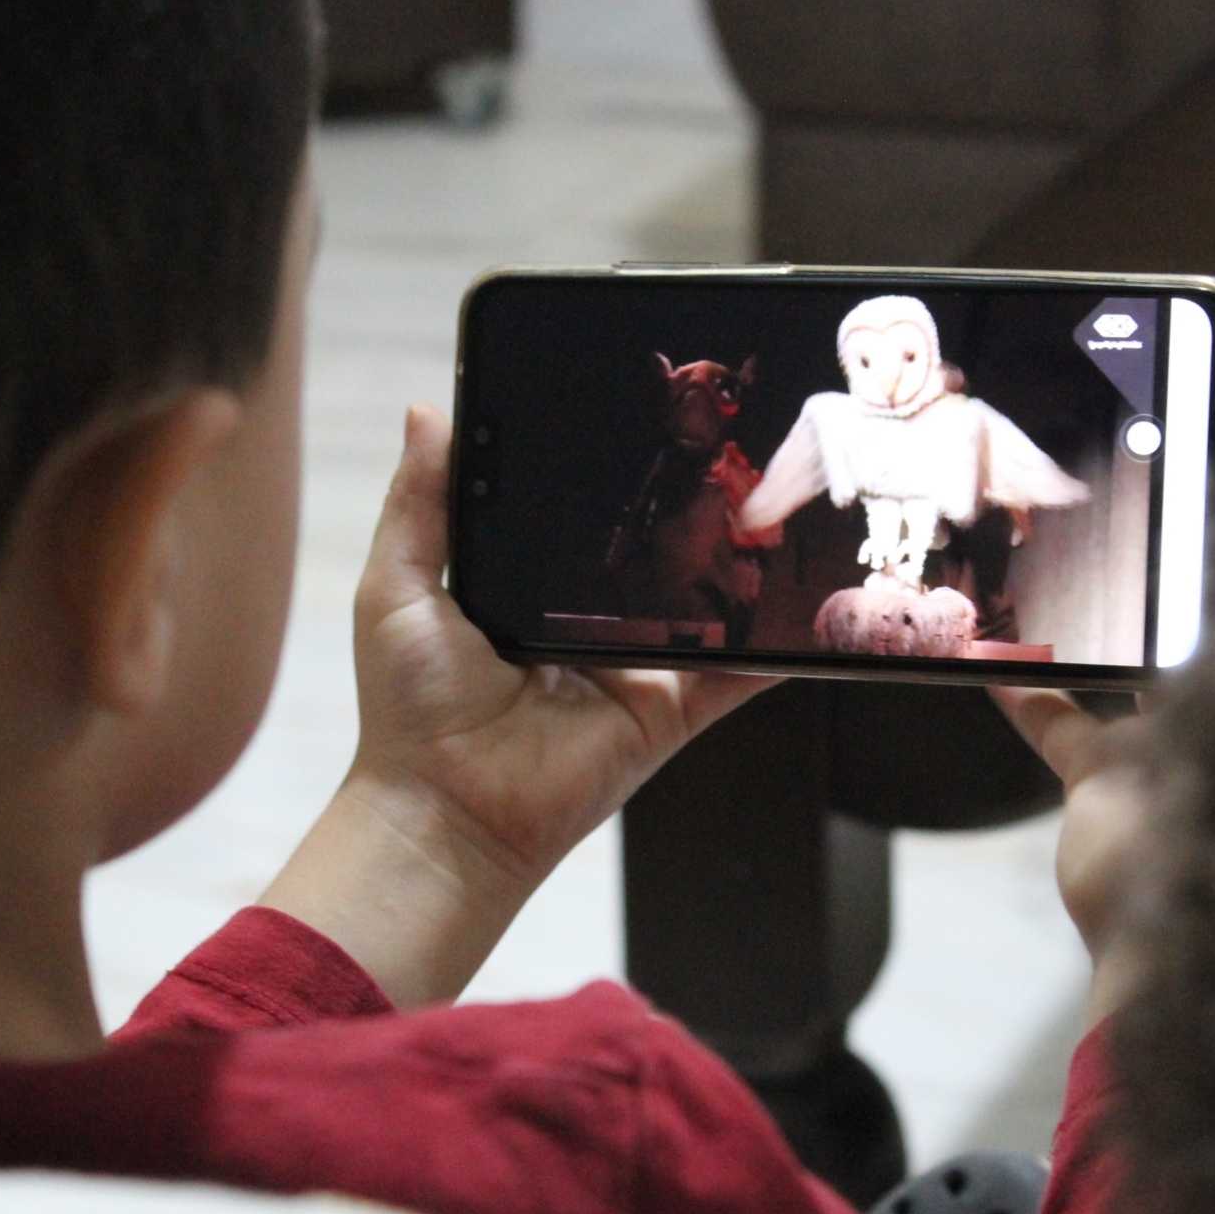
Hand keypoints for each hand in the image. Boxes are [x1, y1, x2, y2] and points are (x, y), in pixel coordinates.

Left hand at [264, 405, 776, 1004]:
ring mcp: (639, 665)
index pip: (580, 514)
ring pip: (705, 606)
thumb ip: (421, 503)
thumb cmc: (411, 705)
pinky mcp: (672, 709)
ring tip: (776, 496)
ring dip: (740, 561)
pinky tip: (815, 603)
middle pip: (651, 553)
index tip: (636, 405)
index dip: (602, 469)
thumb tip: (426, 412)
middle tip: (722, 436)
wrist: (444, 808)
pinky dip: (780, 646)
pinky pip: (739, 674)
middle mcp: (590, 620)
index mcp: (530, 585)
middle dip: (685, 505)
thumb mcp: (399, 586)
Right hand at [994, 476, 1214, 1020]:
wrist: (1171, 964)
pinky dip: (1028, 693)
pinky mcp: (1108, 787)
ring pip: (1133, 660)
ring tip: (1070, 554)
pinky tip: (987, 656)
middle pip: (1212, 615)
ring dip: (1099, 617)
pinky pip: (1064, 725)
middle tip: (1145, 494)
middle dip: (1182, 558)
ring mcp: (1171, 750)